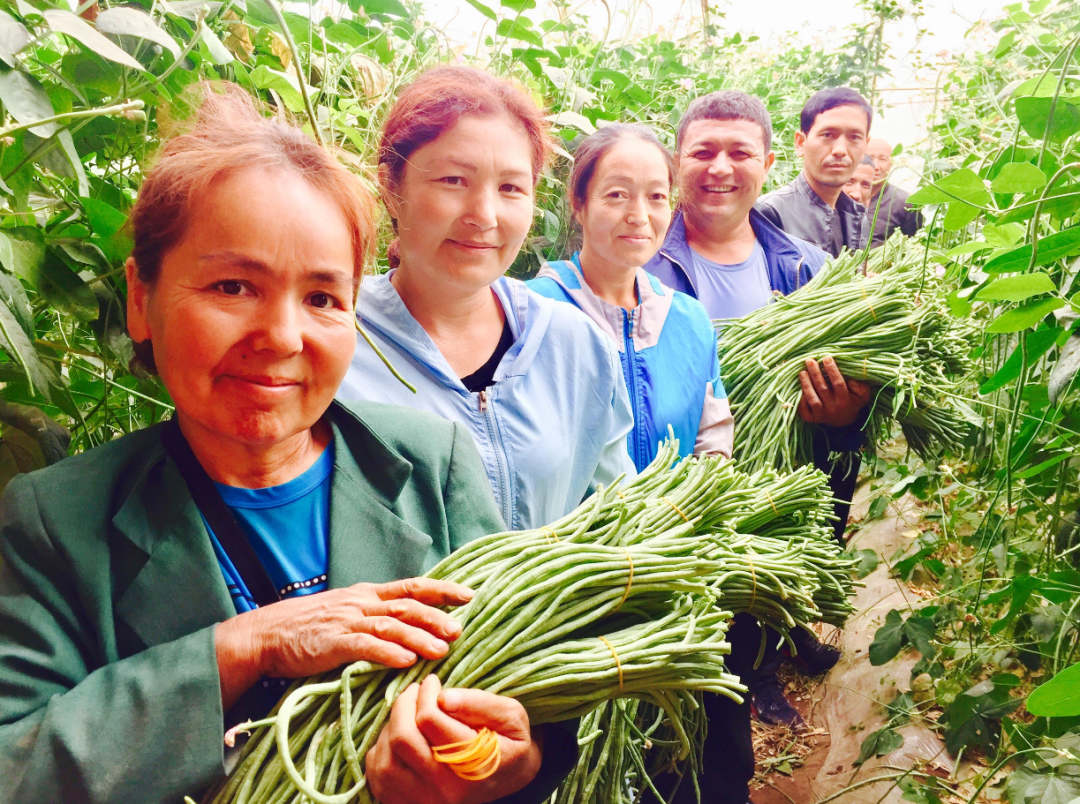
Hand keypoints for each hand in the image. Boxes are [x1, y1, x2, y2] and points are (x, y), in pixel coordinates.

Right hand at [215, 578, 471, 708]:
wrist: (267, 633)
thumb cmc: (309, 626)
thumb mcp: (347, 611)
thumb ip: (375, 614)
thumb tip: (410, 625)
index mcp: (367, 594)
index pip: (412, 587)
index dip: (441, 589)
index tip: (469, 595)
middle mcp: (362, 603)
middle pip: (407, 606)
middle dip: (436, 617)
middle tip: (460, 630)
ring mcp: (347, 621)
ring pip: (391, 626)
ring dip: (419, 637)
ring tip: (442, 650)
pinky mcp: (333, 642)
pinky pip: (364, 646)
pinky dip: (387, 653)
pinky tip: (405, 660)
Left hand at [366, 675, 540, 803]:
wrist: (509, 777)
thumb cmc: (509, 741)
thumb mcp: (511, 715)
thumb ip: (480, 703)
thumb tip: (442, 697)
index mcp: (476, 765)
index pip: (430, 721)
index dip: (426, 693)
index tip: (432, 681)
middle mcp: (448, 791)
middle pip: (403, 740)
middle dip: (403, 705)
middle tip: (415, 691)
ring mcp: (425, 803)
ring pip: (385, 761)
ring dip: (391, 728)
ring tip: (407, 714)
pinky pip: (378, 777)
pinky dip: (382, 751)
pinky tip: (400, 738)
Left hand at [796, 356, 871, 427]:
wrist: (844, 420)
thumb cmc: (853, 400)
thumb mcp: (862, 394)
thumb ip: (861, 386)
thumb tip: (850, 378)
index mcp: (846, 400)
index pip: (838, 383)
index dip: (832, 370)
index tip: (826, 358)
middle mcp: (833, 409)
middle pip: (823, 389)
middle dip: (815, 373)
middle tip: (809, 360)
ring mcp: (822, 415)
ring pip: (812, 399)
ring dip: (806, 384)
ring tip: (802, 372)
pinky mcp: (812, 419)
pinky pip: (804, 410)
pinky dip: (800, 400)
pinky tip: (799, 388)